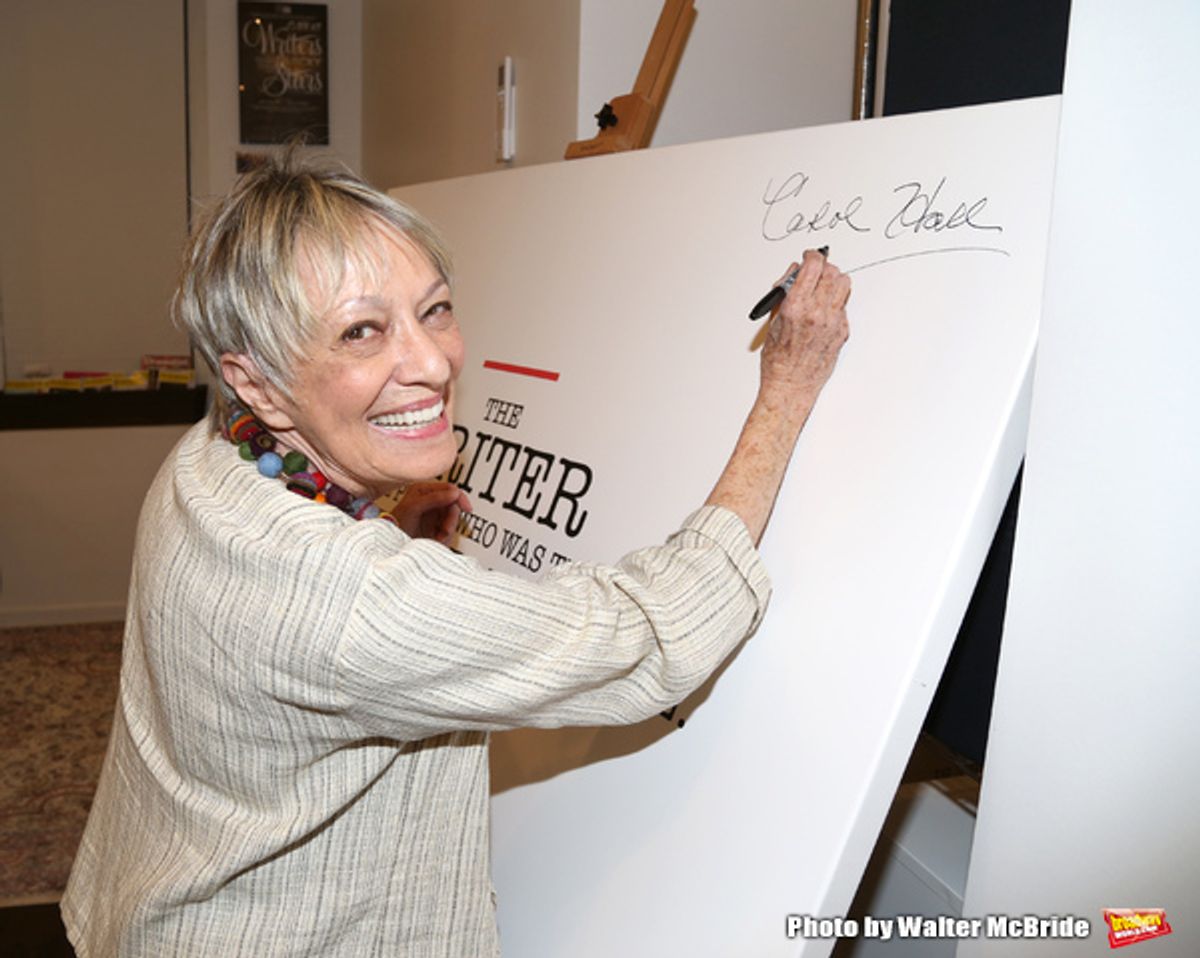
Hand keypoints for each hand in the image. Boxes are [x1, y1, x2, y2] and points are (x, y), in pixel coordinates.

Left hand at [388, 482, 471, 542]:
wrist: (391, 544)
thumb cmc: (396, 524)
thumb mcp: (414, 507)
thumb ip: (434, 498)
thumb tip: (454, 493)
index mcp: (424, 490)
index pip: (450, 489)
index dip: (460, 497)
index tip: (466, 507)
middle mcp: (431, 501)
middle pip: (454, 507)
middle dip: (451, 520)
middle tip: (445, 528)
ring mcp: (434, 515)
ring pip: (453, 520)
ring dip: (448, 530)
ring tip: (438, 537)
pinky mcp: (436, 528)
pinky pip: (450, 531)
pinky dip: (445, 537)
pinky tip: (436, 540)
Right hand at [759, 249, 850, 408]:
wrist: (791, 386)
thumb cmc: (777, 359)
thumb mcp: (774, 321)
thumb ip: (784, 293)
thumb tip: (793, 275)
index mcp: (797, 306)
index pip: (813, 266)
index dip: (811, 255)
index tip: (809, 255)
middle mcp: (818, 312)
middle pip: (832, 272)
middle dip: (823, 267)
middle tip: (815, 271)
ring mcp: (833, 322)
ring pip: (844, 285)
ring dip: (833, 281)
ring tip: (822, 288)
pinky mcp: (842, 332)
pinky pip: (843, 306)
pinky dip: (834, 302)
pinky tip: (822, 311)